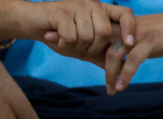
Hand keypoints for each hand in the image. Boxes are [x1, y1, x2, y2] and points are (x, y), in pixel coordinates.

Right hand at [13, 0, 134, 67]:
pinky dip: (63, 44)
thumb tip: (122, 69)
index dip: (129, 29)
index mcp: (101, 10)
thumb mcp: (83, 47)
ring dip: (73, 47)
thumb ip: (101, 54)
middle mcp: (92, 4)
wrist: (32, 23)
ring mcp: (78, 6)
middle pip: (104, 33)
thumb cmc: (58, 34)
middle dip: (91, 48)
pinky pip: (71, 37)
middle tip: (77, 48)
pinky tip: (54, 38)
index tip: (129, 44)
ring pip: (86, 37)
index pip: (125, 14)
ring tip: (63, 41)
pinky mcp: (63, 11)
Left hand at [104, 12, 162, 92]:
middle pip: (105, 49)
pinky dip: (126, 74)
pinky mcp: (150, 40)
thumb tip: (115, 67)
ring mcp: (138, 33)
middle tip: (108, 88)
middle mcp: (127, 27)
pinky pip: (133, 59)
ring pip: (115, 54)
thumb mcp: (142, 41)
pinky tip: (122, 85)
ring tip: (113, 90)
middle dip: (105, 71)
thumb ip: (128, 50)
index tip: (104, 78)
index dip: (99, 60)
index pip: (103, 43)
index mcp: (124, 27)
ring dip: (111, 75)